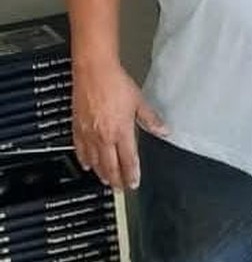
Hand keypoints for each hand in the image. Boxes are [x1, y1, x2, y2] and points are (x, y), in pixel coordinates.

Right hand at [73, 60, 167, 191]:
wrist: (93, 72)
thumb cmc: (115, 83)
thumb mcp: (139, 101)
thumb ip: (151, 119)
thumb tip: (164, 130)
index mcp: (121, 131)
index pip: (128, 160)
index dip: (131, 174)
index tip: (133, 183)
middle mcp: (104, 136)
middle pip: (111, 165)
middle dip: (116, 180)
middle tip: (120, 189)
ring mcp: (89, 134)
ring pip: (95, 161)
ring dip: (101, 173)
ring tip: (106, 181)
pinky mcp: (77, 128)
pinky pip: (80, 150)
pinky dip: (84, 160)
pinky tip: (87, 165)